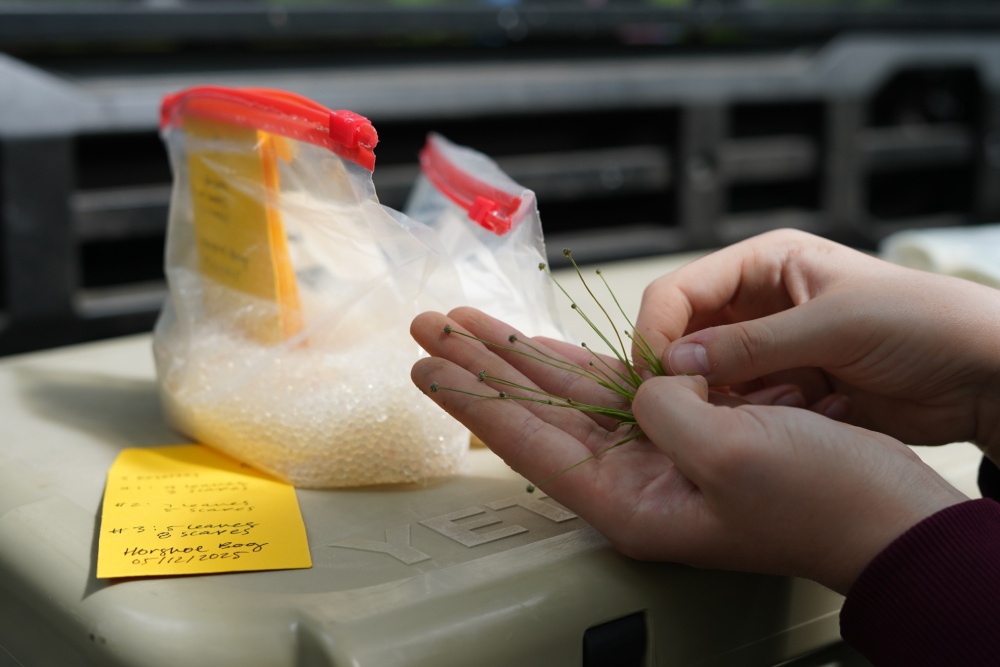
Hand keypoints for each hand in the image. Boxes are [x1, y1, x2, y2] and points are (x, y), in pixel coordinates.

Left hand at [410, 307, 966, 594]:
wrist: (889, 516)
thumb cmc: (822, 500)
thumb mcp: (734, 454)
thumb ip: (667, 411)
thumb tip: (645, 383)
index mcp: (629, 503)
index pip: (527, 443)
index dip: (472, 397)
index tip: (425, 363)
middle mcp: (630, 481)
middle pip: (533, 414)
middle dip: (479, 364)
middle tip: (429, 325)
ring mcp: (655, 457)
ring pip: (566, 397)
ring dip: (518, 355)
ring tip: (468, 324)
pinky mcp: (686, 432)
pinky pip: (616, 389)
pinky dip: (576, 362)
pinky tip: (541, 345)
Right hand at [634, 229, 999, 458]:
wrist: (983, 375)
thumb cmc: (924, 323)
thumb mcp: (834, 325)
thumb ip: (753, 345)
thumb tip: (677, 363)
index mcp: (766, 263)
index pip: (682, 290)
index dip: (656, 329)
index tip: (650, 374)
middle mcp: (758, 303)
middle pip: (685, 332)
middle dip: (675, 368)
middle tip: (669, 406)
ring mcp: (770, 348)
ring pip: (707, 373)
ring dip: (709, 397)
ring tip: (727, 417)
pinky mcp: (785, 387)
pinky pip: (738, 402)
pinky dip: (736, 417)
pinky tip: (753, 428)